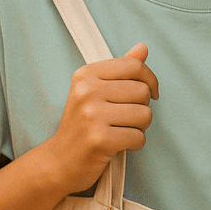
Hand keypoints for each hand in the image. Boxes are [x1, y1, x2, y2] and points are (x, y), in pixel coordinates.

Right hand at [37, 43, 158, 195]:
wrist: (59, 161)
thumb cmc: (82, 125)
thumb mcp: (95, 92)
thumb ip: (120, 70)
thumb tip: (142, 47)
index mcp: (86, 75)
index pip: (134, 66)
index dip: (150, 80)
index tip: (150, 93)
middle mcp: (87, 91)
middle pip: (142, 91)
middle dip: (142, 107)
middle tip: (125, 119)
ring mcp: (92, 115)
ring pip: (145, 115)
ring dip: (140, 127)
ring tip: (122, 131)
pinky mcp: (100, 139)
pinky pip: (139, 137)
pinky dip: (135, 144)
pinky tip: (120, 145)